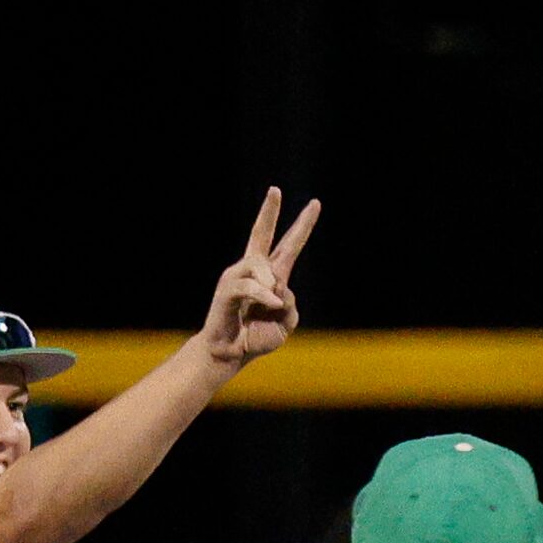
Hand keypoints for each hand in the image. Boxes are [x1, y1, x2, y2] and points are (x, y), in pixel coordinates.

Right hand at [200, 188, 321, 368]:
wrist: (231, 353)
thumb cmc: (257, 337)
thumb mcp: (287, 321)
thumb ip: (291, 303)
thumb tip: (278, 284)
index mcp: (271, 276)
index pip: (289, 245)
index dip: (302, 226)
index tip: (315, 204)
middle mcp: (252, 270)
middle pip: (261, 234)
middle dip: (268, 212)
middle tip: (275, 190)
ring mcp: (237, 276)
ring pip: (262, 267)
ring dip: (272, 288)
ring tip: (272, 307)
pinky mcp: (227, 289)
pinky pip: (252, 286)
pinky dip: (265, 297)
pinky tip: (272, 305)